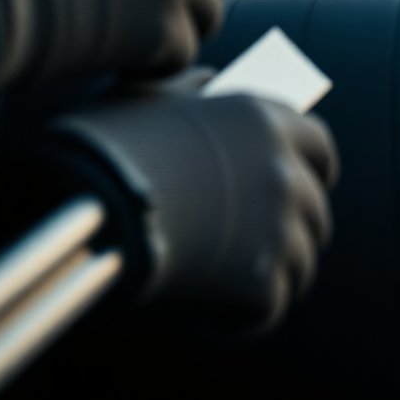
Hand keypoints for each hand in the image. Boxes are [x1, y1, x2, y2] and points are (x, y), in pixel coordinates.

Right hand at [46, 87, 337, 331]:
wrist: (80, 207)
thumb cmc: (102, 146)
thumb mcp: (146, 93)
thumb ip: (191, 87)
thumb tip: (211, 82)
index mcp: (266, 122)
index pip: (320, 146)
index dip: (317, 168)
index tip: (311, 183)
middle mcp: (285, 172)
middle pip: (315, 211)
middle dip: (293, 229)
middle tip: (255, 245)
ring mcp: (279, 228)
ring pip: (299, 262)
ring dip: (269, 274)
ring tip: (227, 285)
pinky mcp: (262, 281)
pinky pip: (271, 307)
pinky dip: (244, 317)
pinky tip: (211, 316)